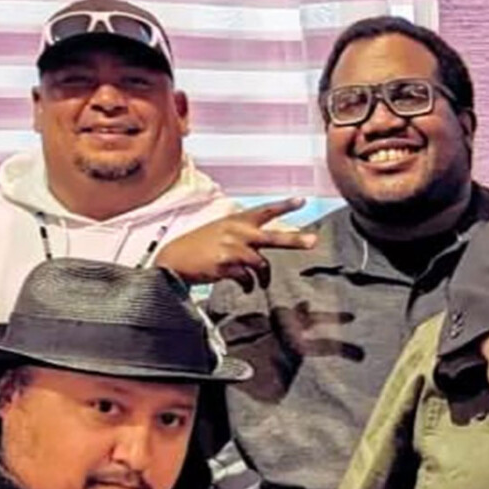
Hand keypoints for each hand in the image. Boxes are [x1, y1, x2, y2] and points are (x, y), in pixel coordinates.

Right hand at [153, 199, 317, 285]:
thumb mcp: (220, 231)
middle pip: (273, 237)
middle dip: (294, 240)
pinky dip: (249, 285)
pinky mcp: (227, 265)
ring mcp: (232, 248)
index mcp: (236, 221)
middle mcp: (237, 231)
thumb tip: (261, 250)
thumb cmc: (199, 247)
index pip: (264, 210)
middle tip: (313, 242)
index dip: (284, 206)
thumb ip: (242, 235)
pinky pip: (247, 278)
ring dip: (264, 277)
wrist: (174, 260)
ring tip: (262, 283)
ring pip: (261, 264)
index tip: (302, 200)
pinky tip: (246, 288)